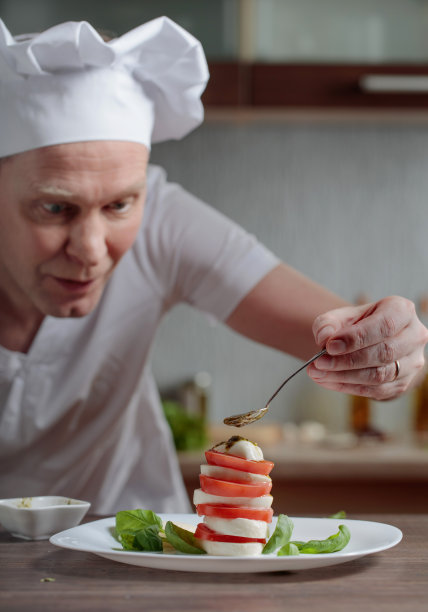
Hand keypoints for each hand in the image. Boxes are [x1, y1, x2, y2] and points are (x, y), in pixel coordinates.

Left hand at [307, 296, 427, 399]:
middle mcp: (414, 336)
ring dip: (345, 377)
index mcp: (401, 310)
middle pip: (384, 353)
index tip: (330, 346)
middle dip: (347, 361)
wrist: (365, 340)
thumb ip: (327, 324)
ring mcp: (412, 362)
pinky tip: (328, 381)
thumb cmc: (354, 325)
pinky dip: (349, 388)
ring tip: (318, 374)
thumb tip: (324, 338)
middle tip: (319, 363)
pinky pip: (377, 391)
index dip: (357, 338)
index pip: (384, 325)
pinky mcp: (403, 383)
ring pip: (380, 375)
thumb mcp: (339, 317)